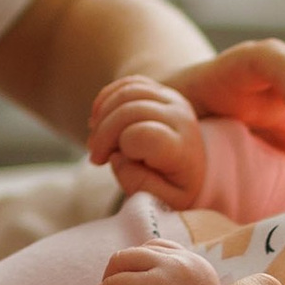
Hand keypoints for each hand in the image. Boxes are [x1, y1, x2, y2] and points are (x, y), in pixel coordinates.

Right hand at [86, 71, 209, 210]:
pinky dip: (106, 98)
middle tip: (96, 157)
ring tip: (97, 140)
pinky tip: (99, 119)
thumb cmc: (171, 188)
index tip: (113, 163)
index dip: (122, 146)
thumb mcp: (162, 201)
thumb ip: (139, 184)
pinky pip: (129, 82)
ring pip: (127, 91)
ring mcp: (172, 99)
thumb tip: (119, 156)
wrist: (189, 169)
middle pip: (130, 109)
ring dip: (102, 115)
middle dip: (103, 133)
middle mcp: (181, 117)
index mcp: (182, 148)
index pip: (144, 134)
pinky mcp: (160, 91)